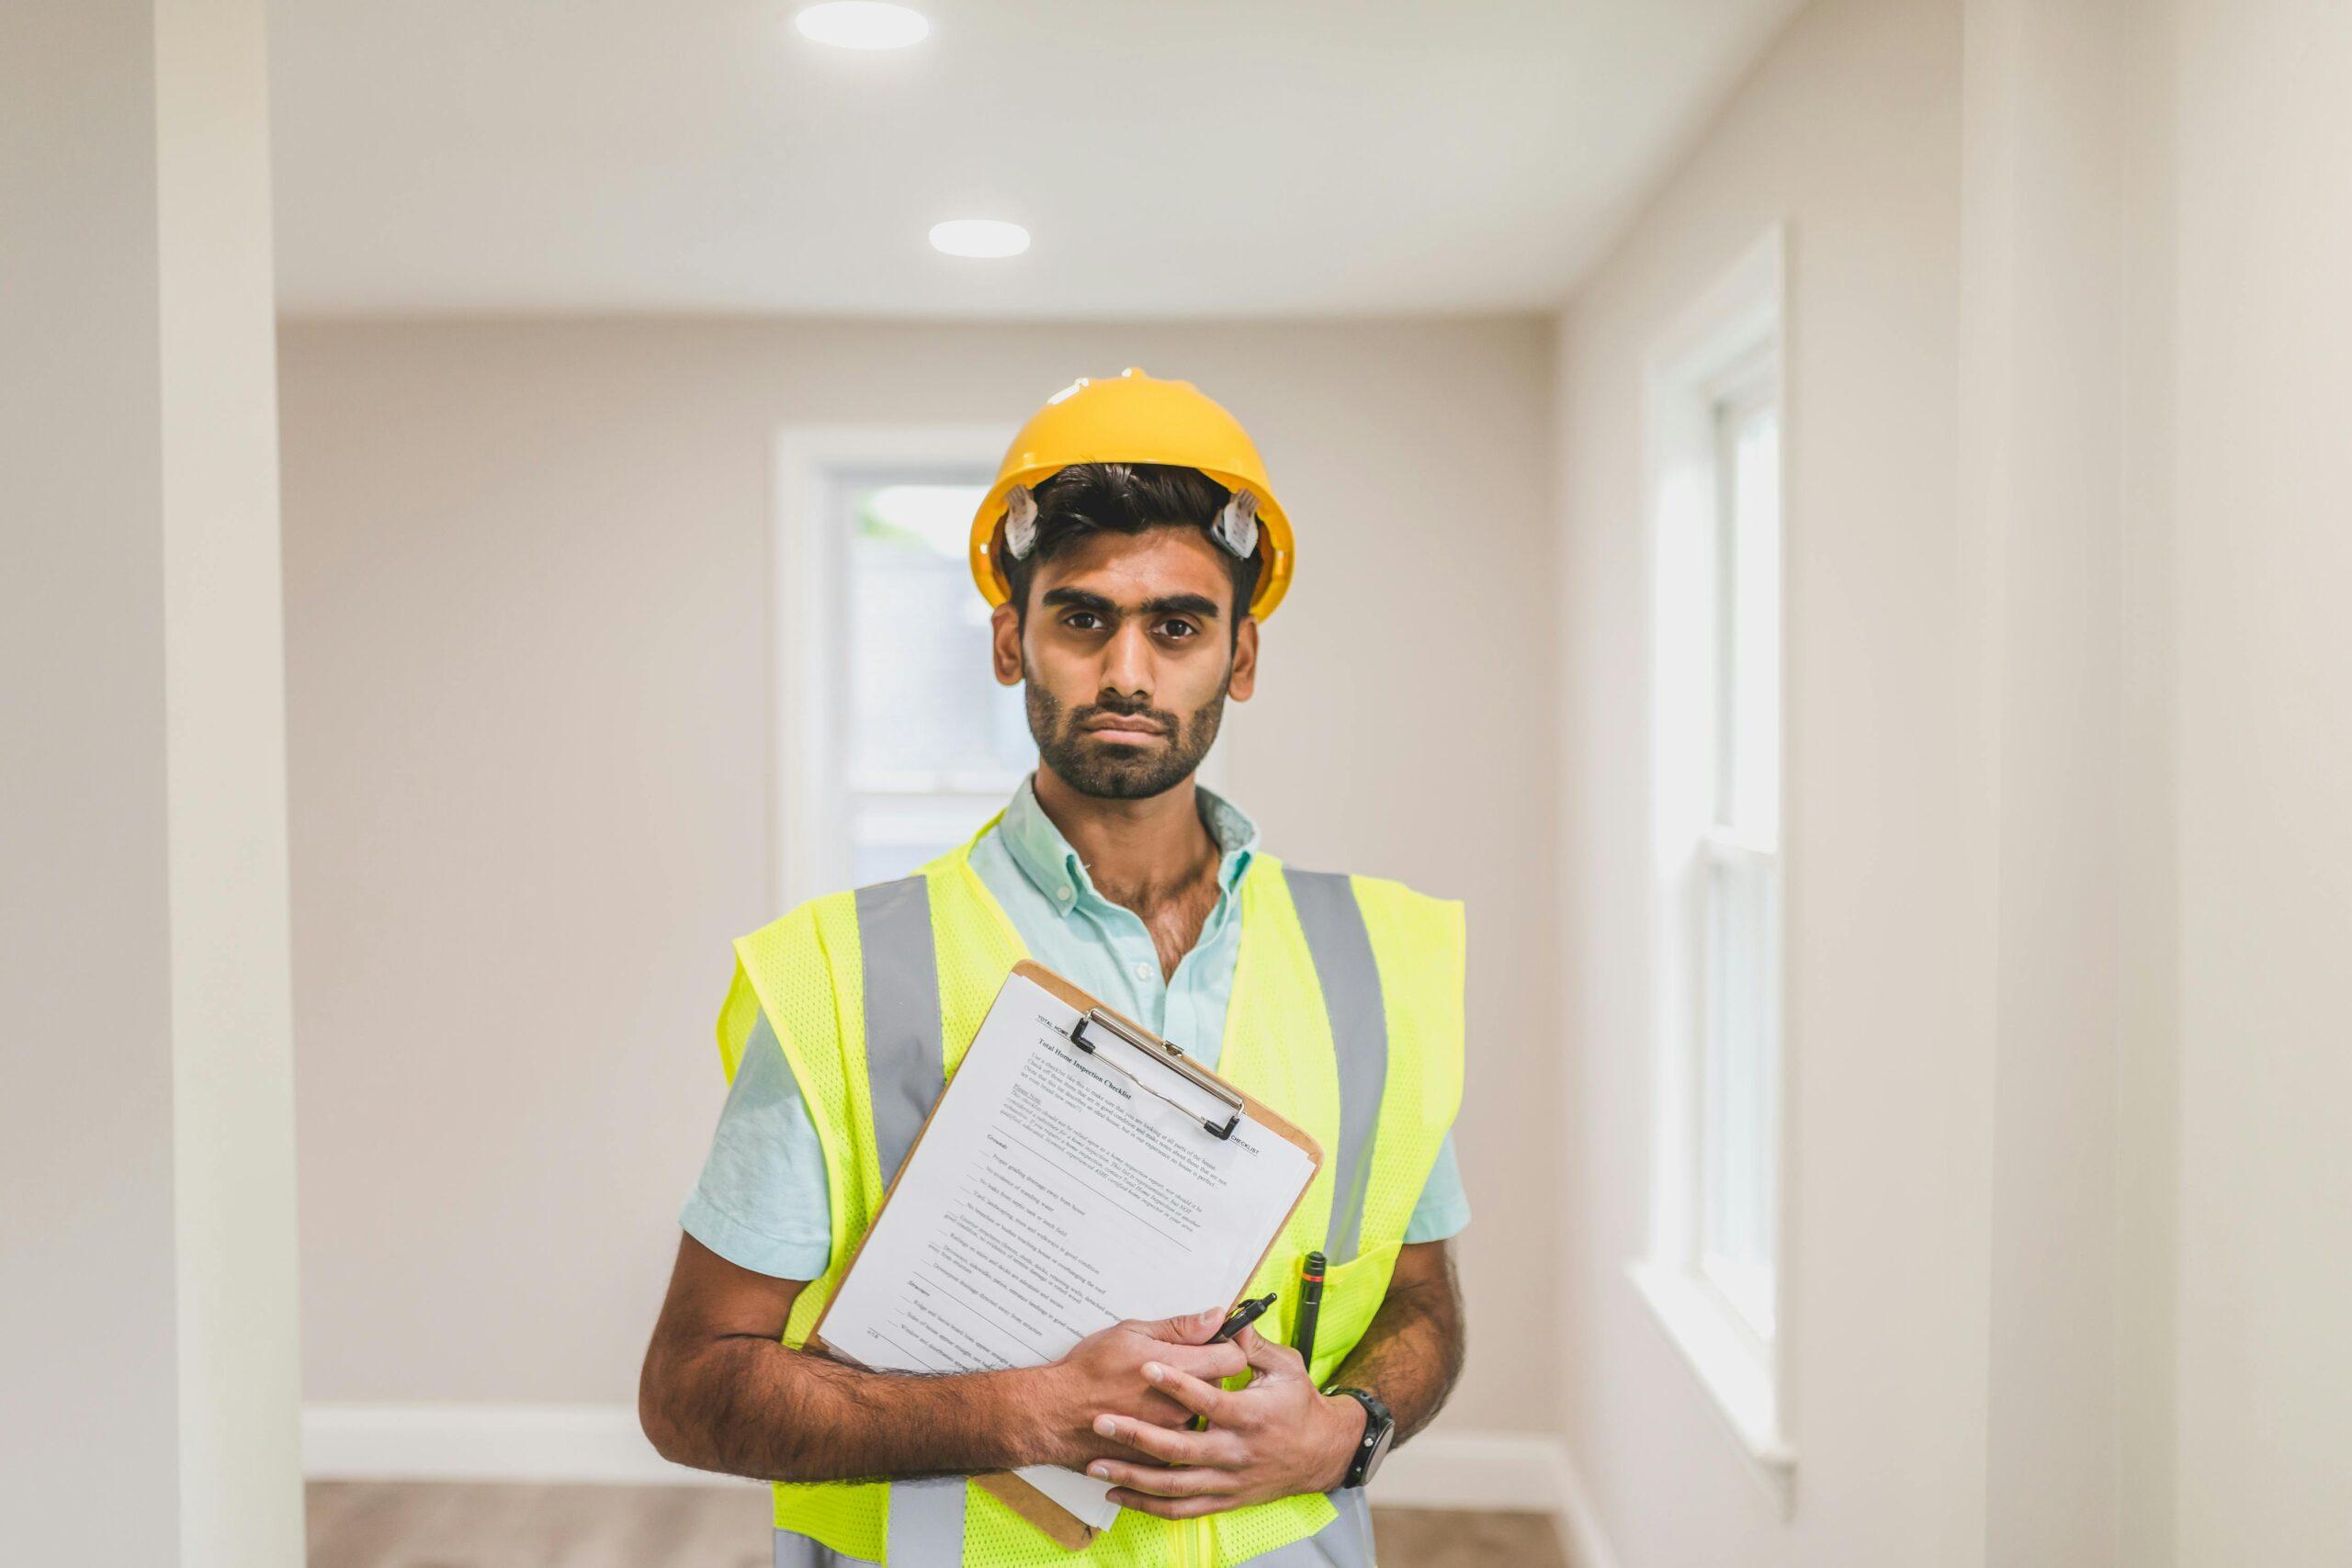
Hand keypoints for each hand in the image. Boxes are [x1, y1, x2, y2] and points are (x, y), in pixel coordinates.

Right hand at [1026, 1308, 1250, 1469]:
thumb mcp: (1132, 1333)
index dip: (1226, 1346)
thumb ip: (1180, 1328)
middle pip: (1219, 1386)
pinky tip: (1144, 1414)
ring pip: (1200, 1414)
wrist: (1055, 1413)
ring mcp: (1172, 1435)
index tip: (1211, 1343)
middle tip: (1174, 1365)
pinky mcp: (1160, 1457)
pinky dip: (1168, 1425)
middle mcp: (1183, 1406)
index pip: (1234, 1358)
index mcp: (1180, 1370)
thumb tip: (1216, 1317)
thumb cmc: (1088, 1369)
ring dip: (1186, 1402)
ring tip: (1153, 1392)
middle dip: (1205, 1373)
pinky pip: (1179, 1437)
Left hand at [1079, 1326, 1367, 1518]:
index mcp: (1251, 1415)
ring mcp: (1228, 1481)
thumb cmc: (1301, 1405)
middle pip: (1180, 1448)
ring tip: (1097, 1465)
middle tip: (1102, 1421)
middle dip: (1138, 1436)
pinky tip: (1119, 1494)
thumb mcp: (1285, 1366)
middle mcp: (1237, 1453)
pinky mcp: (1224, 1499)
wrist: (1323, 1454)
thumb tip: (1225, 1318)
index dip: (1177, 1383)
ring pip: (1174, 1485)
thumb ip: (1251, 1344)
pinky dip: (1148, 1505)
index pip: (1208, 1400)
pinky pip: (1181, 1509)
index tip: (1147, 1366)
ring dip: (1133, 1476)